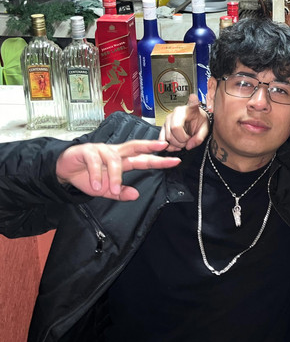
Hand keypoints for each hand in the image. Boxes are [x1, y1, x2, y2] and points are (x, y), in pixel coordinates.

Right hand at [56, 139, 179, 200]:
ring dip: (114, 176)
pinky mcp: (87, 151)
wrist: (62, 171)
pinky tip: (97, 186)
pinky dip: (97, 174)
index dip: (158, 159)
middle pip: (135, 146)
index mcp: (121, 160)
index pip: (143, 158)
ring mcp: (101, 150)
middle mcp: (114, 152)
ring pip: (114, 159)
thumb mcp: (105, 189)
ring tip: (111, 189)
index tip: (175, 160)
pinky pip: (95, 162)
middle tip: (163, 146)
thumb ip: (119, 193)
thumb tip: (136, 196)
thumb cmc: (86, 177)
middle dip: (149, 145)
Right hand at [159, 94, 210, 150]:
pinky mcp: (163, 128)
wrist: (194, 123)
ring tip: (184, 141)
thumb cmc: (199, 122)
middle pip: (174, 130)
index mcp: (186, 110)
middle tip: (189, 140)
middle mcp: (174, 113)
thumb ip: (199, 137)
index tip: (194, 97)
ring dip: (176, 144)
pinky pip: (162, 140)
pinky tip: (176, 144)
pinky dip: (169, 146)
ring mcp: (167, 121)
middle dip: (182, 141)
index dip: (191, 102)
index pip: (188, 107)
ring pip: (167, 137)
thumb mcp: (204, 129)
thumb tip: (189, 145)